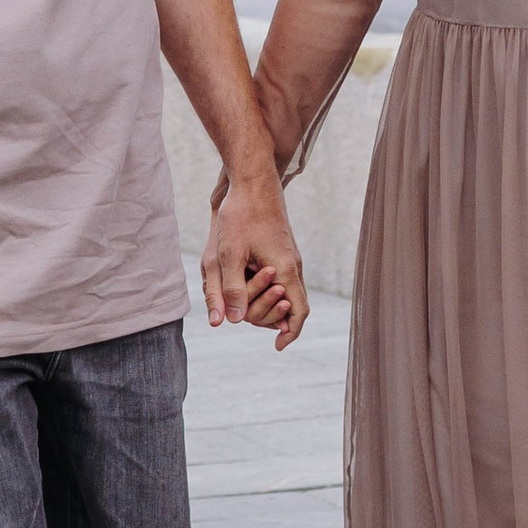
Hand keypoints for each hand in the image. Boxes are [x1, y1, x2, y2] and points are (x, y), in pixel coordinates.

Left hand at [203, 168, 308, 348]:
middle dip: (272, 318)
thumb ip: (231, 290)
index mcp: (285, 269)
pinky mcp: (282, 247)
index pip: (299, 312)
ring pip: (287, 290)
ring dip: (269, 302)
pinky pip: (281, 276)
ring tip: (245, 305)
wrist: (253, 180)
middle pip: (293, 305)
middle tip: (247, 320)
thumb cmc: (240, 214)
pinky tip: (249, 284)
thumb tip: (233, 322)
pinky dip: (268, 288)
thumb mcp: (229, 254)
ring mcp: (289, 255)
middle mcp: (293, 264)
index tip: (278, 347)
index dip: (291, 333)